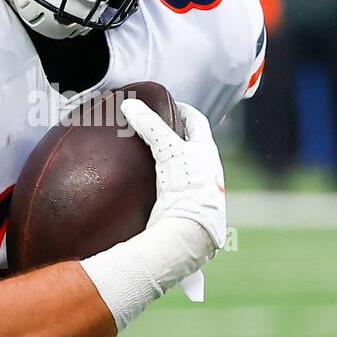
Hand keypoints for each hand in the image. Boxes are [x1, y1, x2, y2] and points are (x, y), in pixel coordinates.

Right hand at [120, 98, 226, 250]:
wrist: (188, 231)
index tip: (167, 104)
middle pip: (188, 144)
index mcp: (207, 152)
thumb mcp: (169, 149)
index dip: (182, 109)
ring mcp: (193, 189)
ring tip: (142, 151)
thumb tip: (130, 104)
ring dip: (163, 158)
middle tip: (151, 126)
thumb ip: (150, 125)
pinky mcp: (179, 206)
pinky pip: (167, 186)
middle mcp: (204, 170)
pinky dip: (155, 179)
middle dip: (172, 134)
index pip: (197, 122)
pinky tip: (142, 179)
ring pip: (179, 166)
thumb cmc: (189, 188)